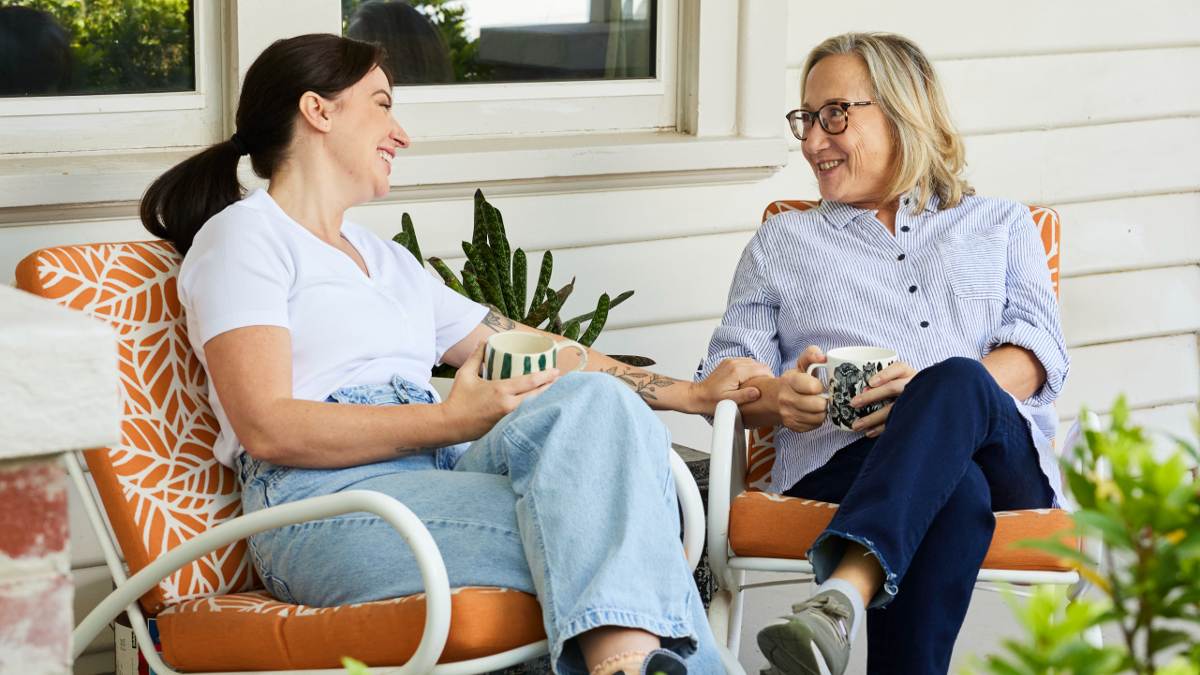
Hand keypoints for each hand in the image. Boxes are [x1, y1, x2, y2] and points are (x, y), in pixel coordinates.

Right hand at [442, 343, 559, 439]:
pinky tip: (542, 406)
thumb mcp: (466, 374)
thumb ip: (477, 357)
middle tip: (560, 379)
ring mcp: (508, 418)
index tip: (556, 371)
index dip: (546, 376)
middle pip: (538, 395)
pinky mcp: (506, 427)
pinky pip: (525, 417)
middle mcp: (508, 405)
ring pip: (533, 407)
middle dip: (551, 387)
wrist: (450, 424)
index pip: (530, 381)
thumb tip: (485, 341)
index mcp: (500, 390)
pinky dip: (535, 410)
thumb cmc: (458, 399)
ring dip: (545, 398)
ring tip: (556, 390)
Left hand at [690, 357, 772, 413]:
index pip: (762, 369)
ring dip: (758, 372)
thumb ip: (744, 396)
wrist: (698, 396)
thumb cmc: (711, 401)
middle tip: (767, 387)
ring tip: (759, 384)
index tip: (771, 387)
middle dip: (766, 374)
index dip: (770, 378)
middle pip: (759, 364)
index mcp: (736, 371)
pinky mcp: (728, 362)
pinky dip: (751, 370)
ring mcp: (730, 361)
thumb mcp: (729, 401)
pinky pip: (745, 362)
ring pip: (753, 362)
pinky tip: (749, 380)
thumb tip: (757, 392)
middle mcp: (734, 363)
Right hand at [778, 346, 828, 432]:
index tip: (818, 385)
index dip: (820, 386)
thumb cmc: (793, 380)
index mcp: (790, 381)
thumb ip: (811, 354)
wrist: (773, 399)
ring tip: (818, 403)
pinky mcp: (794, 426)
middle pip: (819, 405)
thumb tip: (823, 357)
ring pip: (819, 417)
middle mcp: (787, 399)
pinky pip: (815, 425)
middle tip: (822, 396)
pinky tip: (813, 412)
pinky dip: (817, 419)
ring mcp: (789, 414)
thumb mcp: (800, 364)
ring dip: (823, 410)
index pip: (813, 387)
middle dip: (824, 400)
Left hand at [849, 361, 916, 436]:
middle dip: (872, 396)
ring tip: (856, 425)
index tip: (870, 382)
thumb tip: (847, 380)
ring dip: (873, 418)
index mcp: (905, 371)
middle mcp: (912, 384)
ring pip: (893, 409)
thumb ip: (875, 374)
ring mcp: (914, 400)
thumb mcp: (892, 375)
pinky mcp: (912, 415)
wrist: (921, 400)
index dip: (884, 375)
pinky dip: (881, 428)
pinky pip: (896, 422)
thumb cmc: (898, 384)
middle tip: (853, 403)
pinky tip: (869, 432)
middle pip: (893, 388)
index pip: (898, 368)